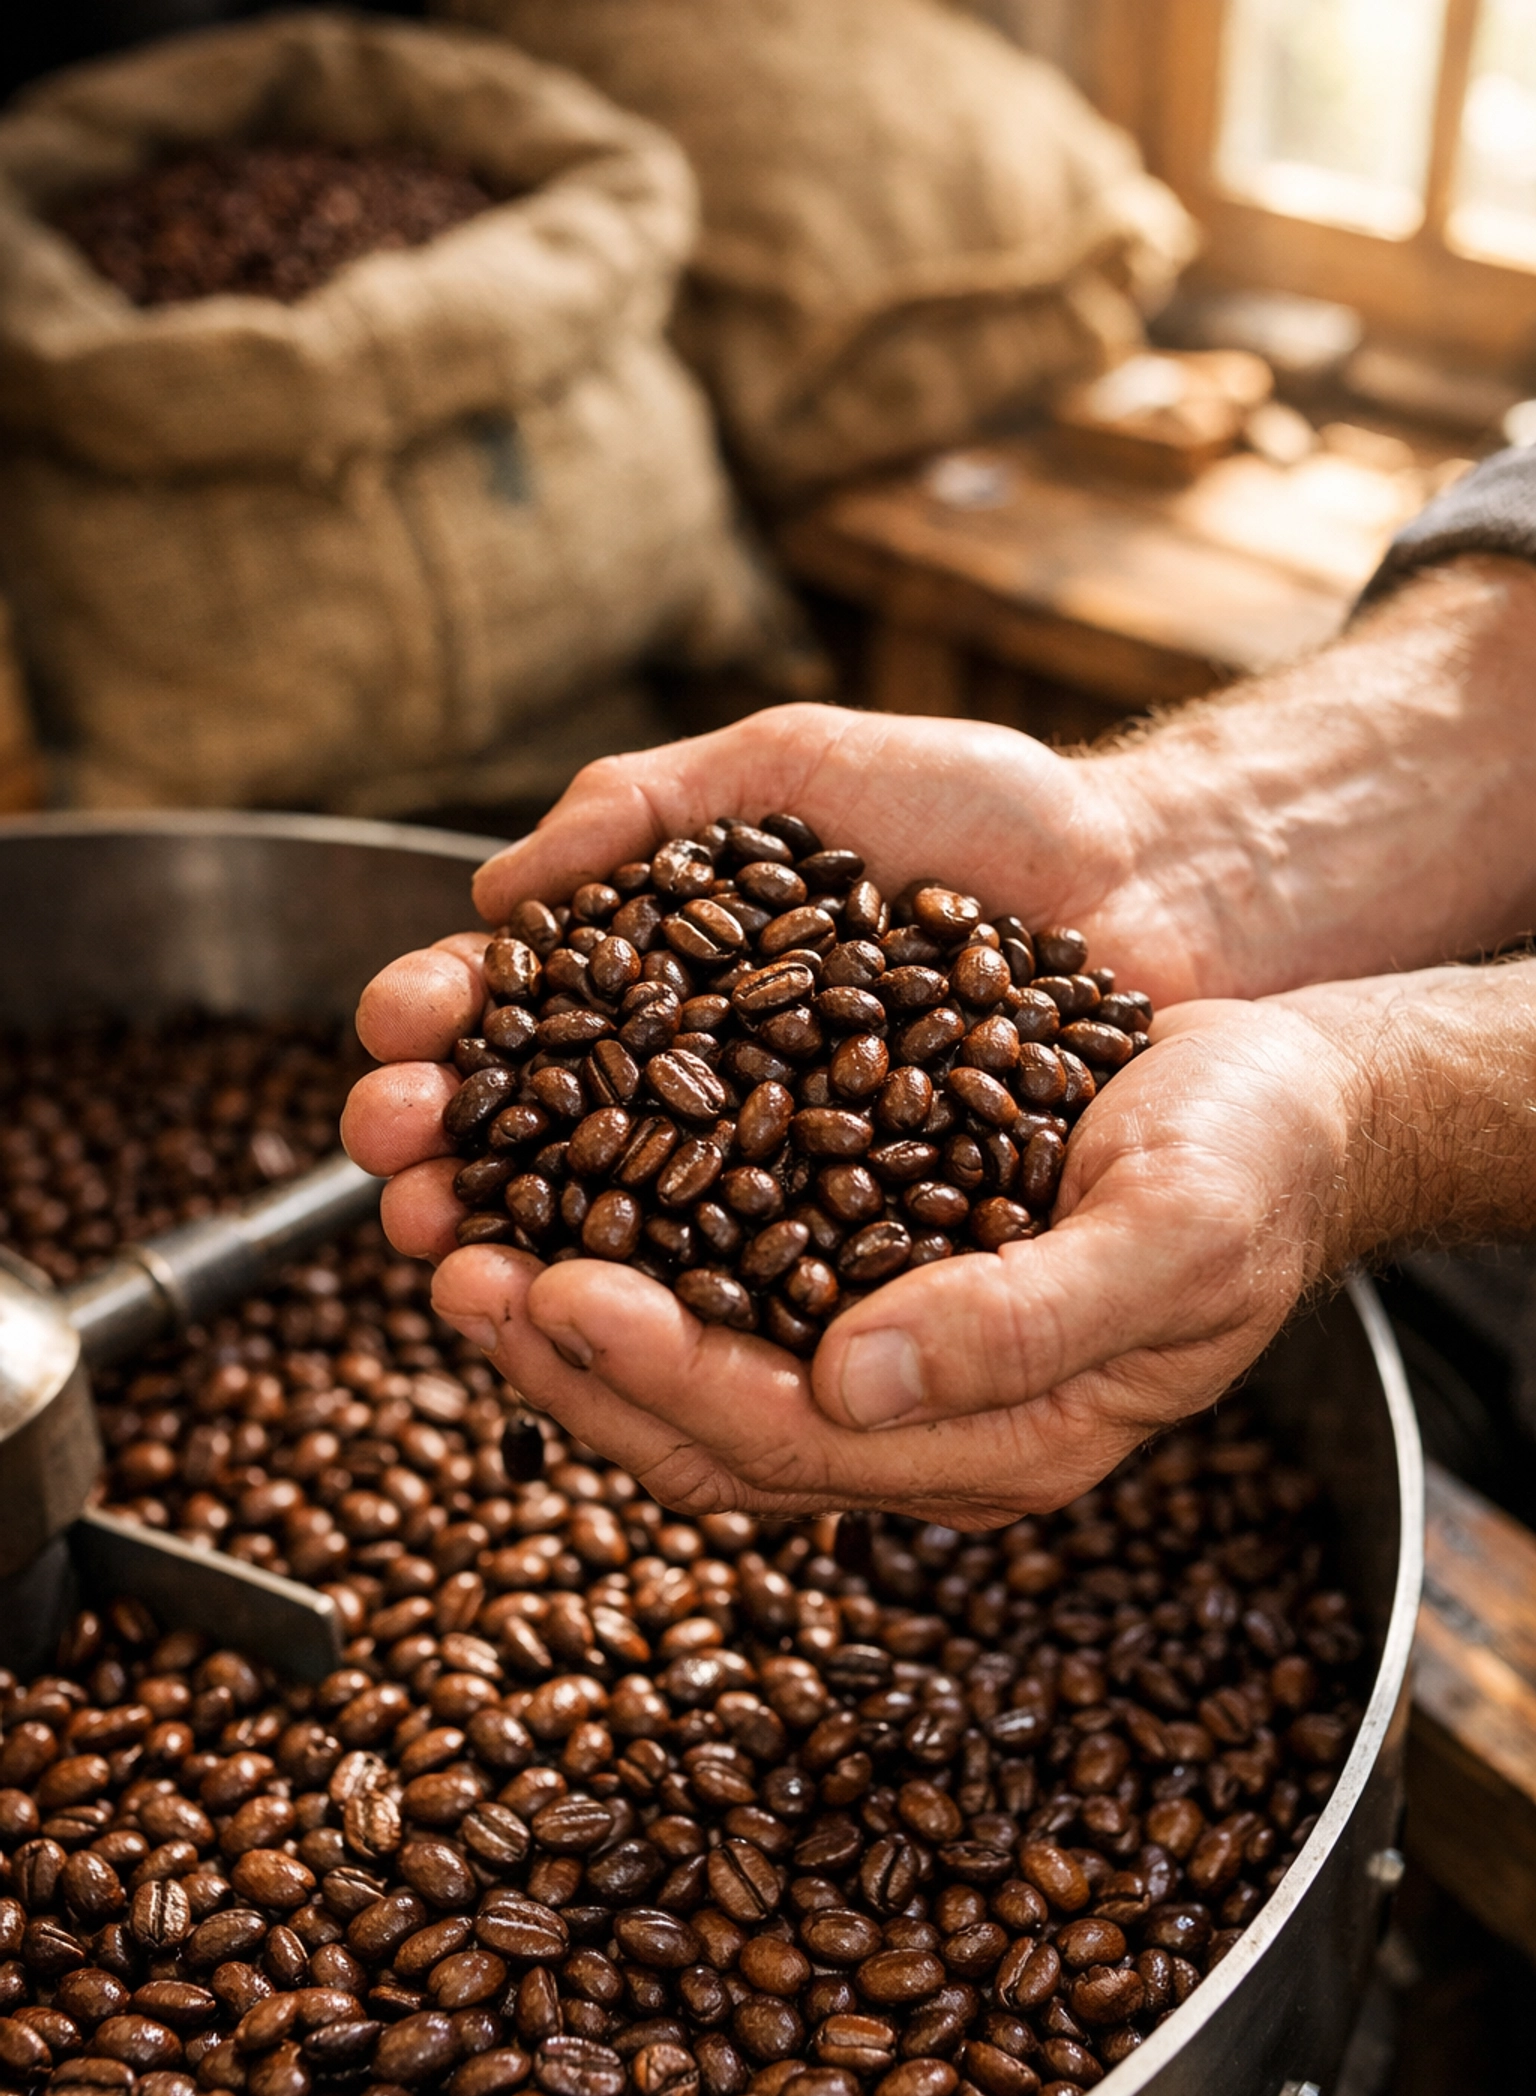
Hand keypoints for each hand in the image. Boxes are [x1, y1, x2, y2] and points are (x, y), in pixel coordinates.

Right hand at [341, 696, 1244, 1269]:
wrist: (1157, 880)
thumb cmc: (984, 813)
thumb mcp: (801, 769)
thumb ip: (651, 801)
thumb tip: (497, 890)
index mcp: (671, 988)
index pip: (522, 1025)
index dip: (443, 1042)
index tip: (389, 1050)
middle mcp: (711, 1098)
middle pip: (547, 1151)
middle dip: (453, 1168)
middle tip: (398, 1180)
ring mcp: (787, 1188)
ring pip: (633, 1248)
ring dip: (533, 1266)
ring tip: (471, 1274)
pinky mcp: (872, 1258)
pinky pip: (764, 1305)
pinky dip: (682, 1321)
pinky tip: (612, 1326)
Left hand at [344, 980, 1370, 1526]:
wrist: (1296, 1096)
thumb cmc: (1259, 1158)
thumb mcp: (1173, 1230)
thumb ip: (1025, 1319)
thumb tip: (854, 1380)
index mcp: (995, 1437)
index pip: (784, 1441)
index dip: (658, 1372)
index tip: (548, 1285)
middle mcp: (915, 1413)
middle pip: (698, 1422)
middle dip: (565, 1351)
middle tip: (449, 1262)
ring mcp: (881, 1347)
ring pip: (683, 1357)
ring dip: (559, 1301)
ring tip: (453, 1221)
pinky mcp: (859, 1262)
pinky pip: (710, 1275)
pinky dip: (616, 1231)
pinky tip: (543, 1171)